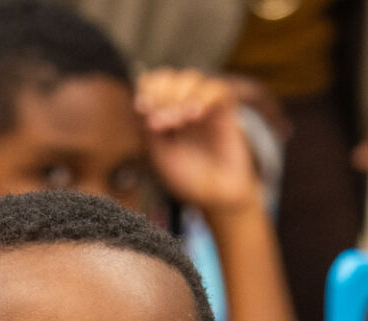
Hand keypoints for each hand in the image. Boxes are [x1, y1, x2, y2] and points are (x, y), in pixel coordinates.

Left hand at [137, 68, 262, 216]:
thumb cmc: (188, 177)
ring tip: (179, 121)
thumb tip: (141, 104)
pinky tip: (195, 115)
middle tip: (160, 121)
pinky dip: (204, 97)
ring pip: (192, 78)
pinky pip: (217, 89)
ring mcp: (205, 105)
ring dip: (181, 96)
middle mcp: (183, 104)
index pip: (151, 84)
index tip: (142, 108)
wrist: (217, 195)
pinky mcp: (226, 109)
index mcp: (163, 113)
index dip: (146, 90)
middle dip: (162, 94)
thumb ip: (149, 130)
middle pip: (169, 77)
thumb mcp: (160, 155)